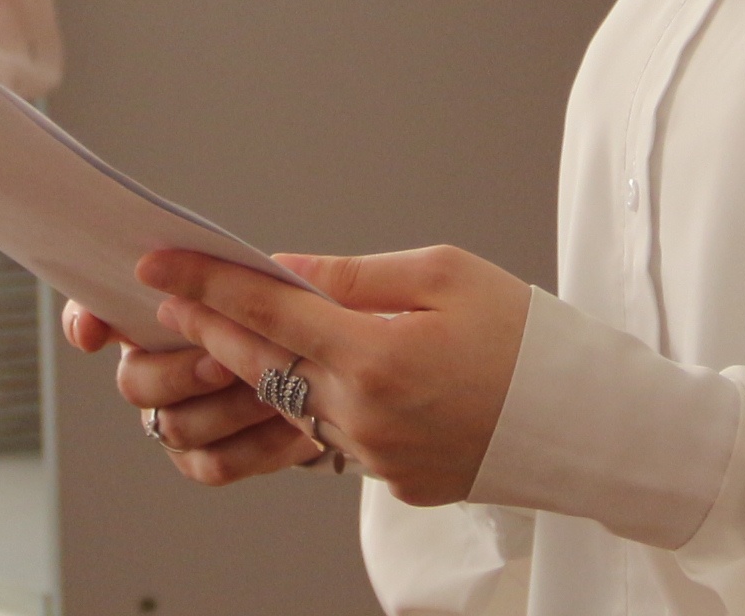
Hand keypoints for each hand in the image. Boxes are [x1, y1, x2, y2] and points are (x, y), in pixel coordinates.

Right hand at [63, 295, 312, 486]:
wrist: (312, 371)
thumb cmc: (282, 315)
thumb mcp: (271, 284)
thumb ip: (252, 275)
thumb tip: (267, 267)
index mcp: (149, 317)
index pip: (90, 316)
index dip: (82, 323)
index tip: (92, 332)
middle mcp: (148, 371)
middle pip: (134, 382)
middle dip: (178, 374)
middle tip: (221, 364)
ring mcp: (172, 418)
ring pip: (177, 426)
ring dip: (226, 410)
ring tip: (270, 392)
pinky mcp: (204, 460)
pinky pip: (216, 463)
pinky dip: (255, 445)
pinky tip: (291, 426)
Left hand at [140, 245, 531, 506]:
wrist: (587, 425)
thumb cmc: (527, 336)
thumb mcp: (447, 274)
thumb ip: (357, 276)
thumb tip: (289, 270)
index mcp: (375, 354)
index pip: (267, 310)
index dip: (206, 284)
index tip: (157, 265)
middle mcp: (363, 414)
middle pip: (261, 365)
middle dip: (209, 329)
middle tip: (169, 299)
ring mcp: (374, 456)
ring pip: (291, 405)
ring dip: (256, 369)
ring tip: (227, 334)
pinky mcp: (391, 480)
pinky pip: (335, 436)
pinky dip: (317, 402)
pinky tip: (316, 375)